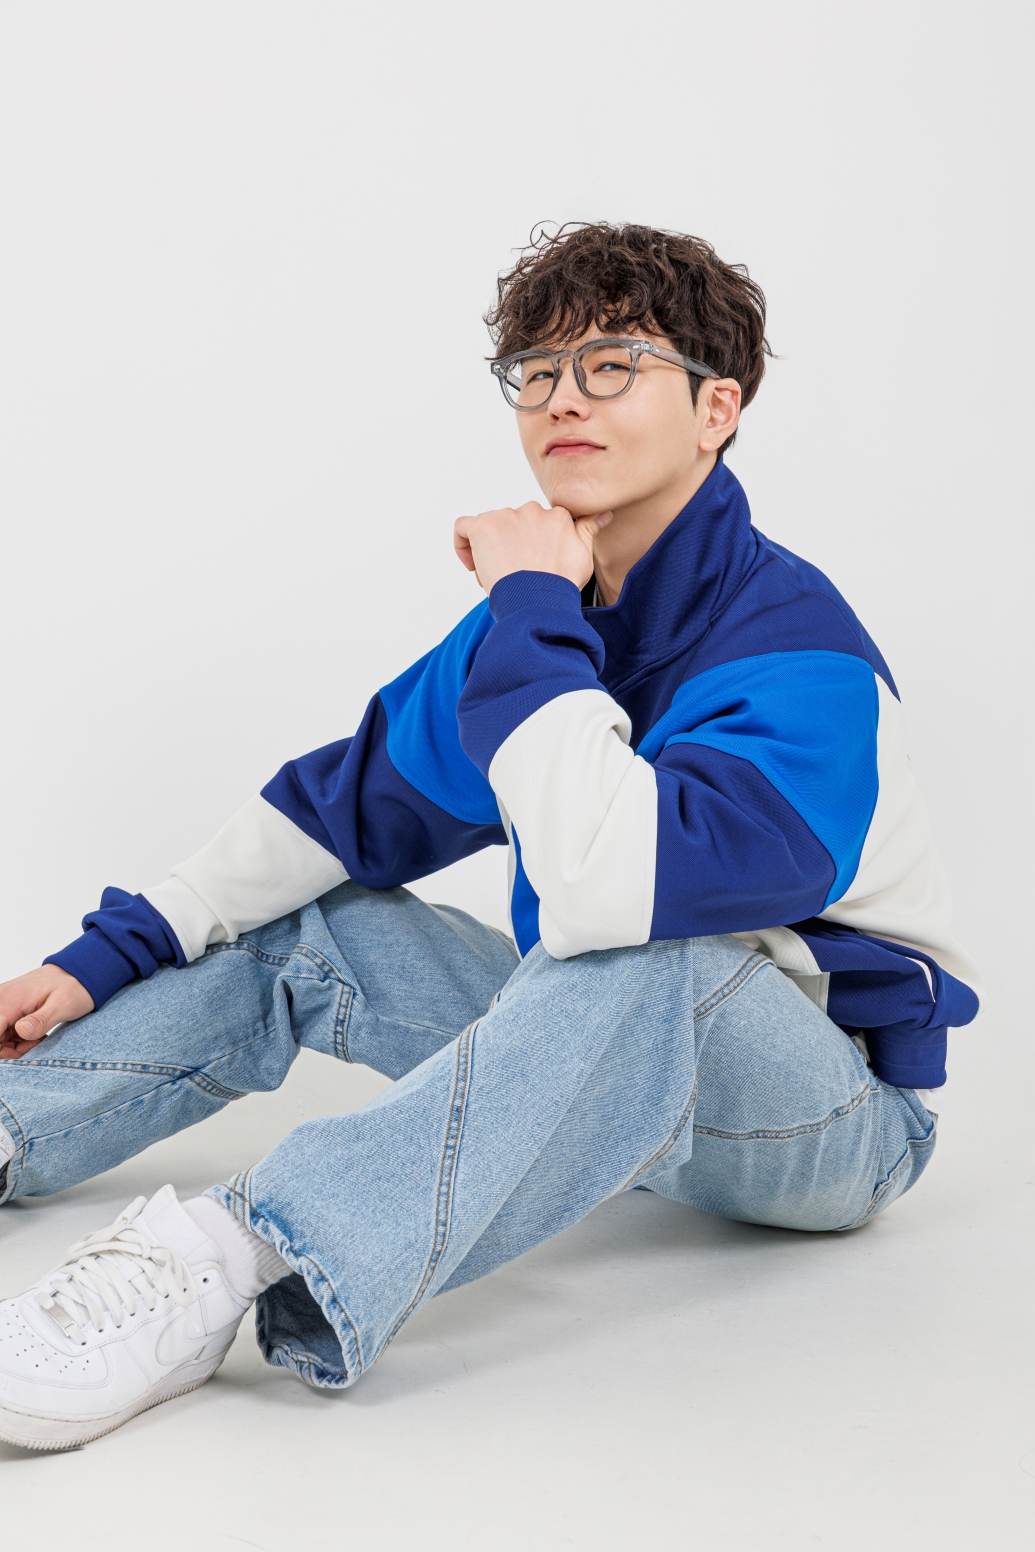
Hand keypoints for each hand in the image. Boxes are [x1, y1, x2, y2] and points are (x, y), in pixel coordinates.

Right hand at [0, 965, 93, 1059]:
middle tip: (37, 1043)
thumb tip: (21, 1030)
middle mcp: (0, 1001)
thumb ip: (41, 1020)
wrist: (77, 972)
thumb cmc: (72, 987)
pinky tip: (36, 1033)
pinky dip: (17, 1037)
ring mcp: (3, 1004)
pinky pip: (4, 1030)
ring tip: (39, 1037)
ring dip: (15, 1044)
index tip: (25, 1050)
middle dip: (11, 1049)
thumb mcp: (62, 1006)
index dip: (4, 1052)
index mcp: (9, 1002)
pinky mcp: (7, 1007)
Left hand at [454, 501, 611, 595]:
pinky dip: (464, 546)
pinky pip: (463, 528)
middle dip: (511, 549)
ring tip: (499, 578)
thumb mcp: (583, 555)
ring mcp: (505, 517)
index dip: (532, 546)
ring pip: (490, 530)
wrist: (538, 600)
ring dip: (491, 552)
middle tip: (516, 576)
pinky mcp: (482, 527)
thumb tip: (605, 514)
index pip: (538, 524)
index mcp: (556, 516)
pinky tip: (473, 566)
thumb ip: (589, 530)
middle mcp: (531, 511)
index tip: (532, 565)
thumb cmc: (560, 584)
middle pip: (513, 526)